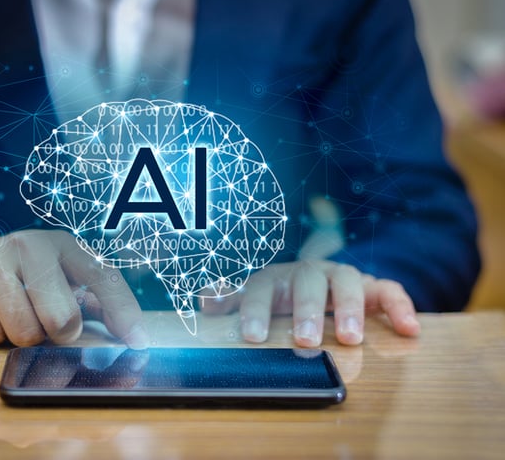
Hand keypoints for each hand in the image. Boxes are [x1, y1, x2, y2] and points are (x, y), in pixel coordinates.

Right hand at [0, 229, 148, 347]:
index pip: (103, 278)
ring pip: (24, 333)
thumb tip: (133, 339)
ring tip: (14, 314)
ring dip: (22, 336)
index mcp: (62, 243)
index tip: (137, 342)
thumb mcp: (60, 278)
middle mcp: (29, 245)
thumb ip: (94, 304)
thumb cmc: (23, 279)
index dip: (124, 313)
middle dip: (60, 334)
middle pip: (62, 319)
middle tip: (48, 325)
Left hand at [199, 260, 420, 346]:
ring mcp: (342, 278)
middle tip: (305, 340)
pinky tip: (410, 329)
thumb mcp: (254, 296)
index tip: (252, 337)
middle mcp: (311, 273)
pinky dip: (400, 306)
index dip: (256, 310)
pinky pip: (389, 291)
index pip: (262, 288)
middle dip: (308, 310)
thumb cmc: (282, 295)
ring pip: (349, 282)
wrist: (319, 281)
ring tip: (350, 337)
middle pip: (310, 282)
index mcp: (277, 277)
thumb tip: (204, 300)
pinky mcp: (372, 288)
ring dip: (350, 307)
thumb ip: (231, 299)